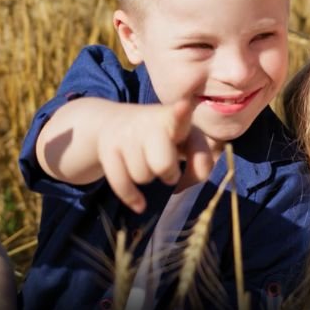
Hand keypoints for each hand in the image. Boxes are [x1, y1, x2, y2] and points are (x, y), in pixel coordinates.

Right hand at [96, 99, 213, 212]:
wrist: (116, 122)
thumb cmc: (164, 136)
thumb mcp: (188, 141)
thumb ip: (201, 162)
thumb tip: (180, 186)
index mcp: (175, 118)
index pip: (179, 115)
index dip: (181, 112)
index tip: (183, 105)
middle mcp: (149, 123)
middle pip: (163, 166)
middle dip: (169, 173)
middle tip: (167, 164)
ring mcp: (126, 135)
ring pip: (143, 178)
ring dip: (149, 177)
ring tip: (148, 162)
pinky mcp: (108, 149)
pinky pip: (122, 186)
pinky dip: (132, 198)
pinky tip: (141, 203)